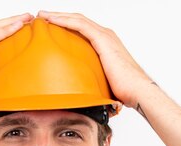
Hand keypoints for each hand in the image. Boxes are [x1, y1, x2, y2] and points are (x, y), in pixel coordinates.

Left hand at [36, 11, 153, 107]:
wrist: (138, 90)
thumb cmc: (124, 92)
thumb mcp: (102, 84)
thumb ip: (91, 82)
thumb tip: (79, 95)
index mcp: (106, 45)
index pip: (82, 30)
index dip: (66, 26)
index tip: (50, 27)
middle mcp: (106, 36)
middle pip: (78, 21)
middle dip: (59, 17)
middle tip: (43, 17)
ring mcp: (105, 36)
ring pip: (77, 19)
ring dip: (58, 16)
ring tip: (42, 15)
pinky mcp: (102, 39)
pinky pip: (79, 25)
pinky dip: (64, 20)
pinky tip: (52, 20)